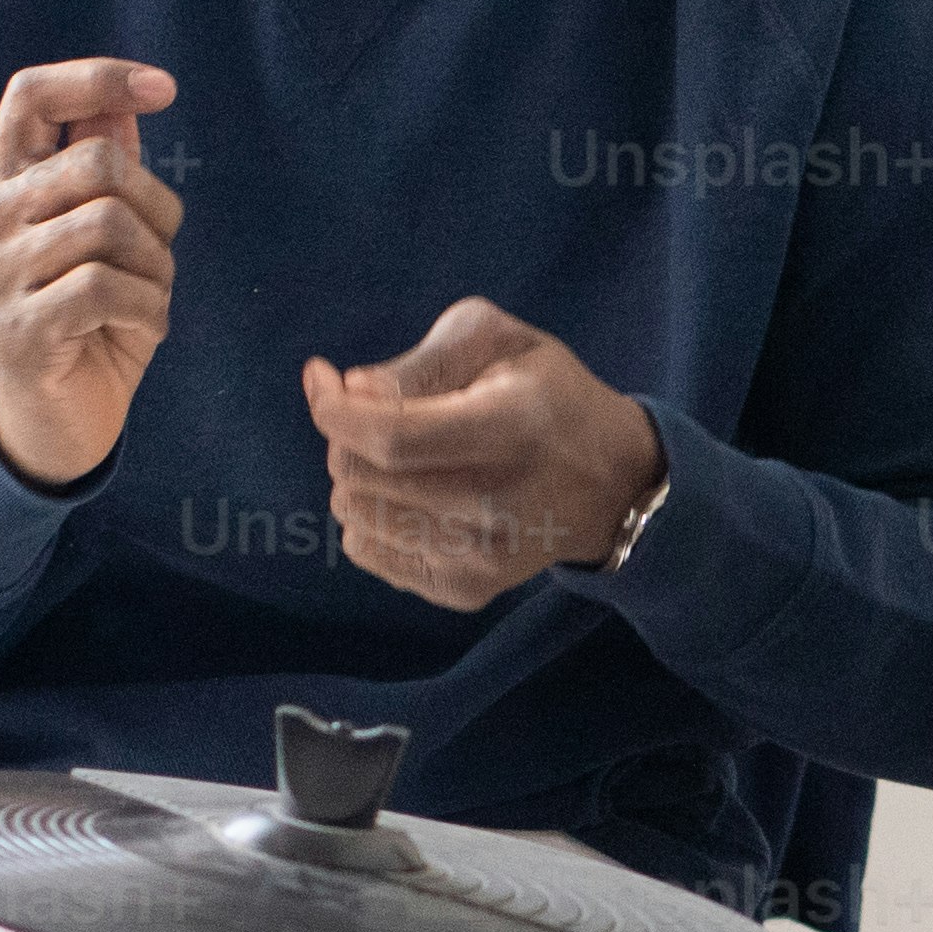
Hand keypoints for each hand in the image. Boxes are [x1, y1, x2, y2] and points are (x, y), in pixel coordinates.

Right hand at [0, 59, 183, 485]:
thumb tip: (123, 101)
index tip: (165, 88)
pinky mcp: (17, 330)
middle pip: (96, 162)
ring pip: (110, 224)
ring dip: (159, 268)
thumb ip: (102, 167)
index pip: (31, 94)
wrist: (53, 422)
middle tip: (160, 255)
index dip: (99, 78)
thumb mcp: (101, 235)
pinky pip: (108, 287)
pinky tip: (142, 330)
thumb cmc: (86, 317)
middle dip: (156, 207)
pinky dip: (150, 311)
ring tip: (149, 298)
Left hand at [306, 298, 668, 605]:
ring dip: (358, 477)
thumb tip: (352, 392)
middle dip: (347, 435)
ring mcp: (480, 558)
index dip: (334, 409)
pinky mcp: (465, 590)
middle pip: (359, 477)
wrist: (611, 483)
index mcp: (508, 428)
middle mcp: (495, 505)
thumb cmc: (545, 395)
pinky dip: (370, 517)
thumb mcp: (498, 341)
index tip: (320, 376)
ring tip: (404, 457)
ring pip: (353, 515)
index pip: (388, 437)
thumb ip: (421, 359)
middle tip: (381, 414)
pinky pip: (366, 550)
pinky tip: (411, 496)